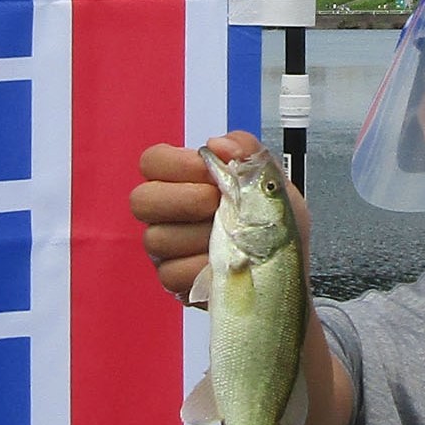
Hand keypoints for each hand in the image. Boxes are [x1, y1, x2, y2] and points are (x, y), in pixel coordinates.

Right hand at [131, 131, 312, 299]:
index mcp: (184, 181)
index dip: (176, 163)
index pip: (153, 161)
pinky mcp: (172, 280)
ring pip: (157, 238)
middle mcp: (166, 213)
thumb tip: (219, 144)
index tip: (207, 170)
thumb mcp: (272, 184)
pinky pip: (173, 273)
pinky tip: (225, 265)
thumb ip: (249, 154)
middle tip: (216, 205)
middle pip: (142, 200)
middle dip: (182, 200)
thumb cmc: (272, 227)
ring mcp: (165, 248)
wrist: (283, 271)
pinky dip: (205, 269)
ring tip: (231, 240)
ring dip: (201, 237)